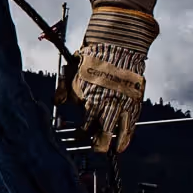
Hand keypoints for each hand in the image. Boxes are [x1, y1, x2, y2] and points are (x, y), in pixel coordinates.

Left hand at [71, 8, 155, 153]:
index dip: (80, 135)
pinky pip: (132, 122)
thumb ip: (63, 89)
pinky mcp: (135, 99)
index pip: (84, 126)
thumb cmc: (92, 56)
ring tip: (110, 150)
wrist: (117, 42)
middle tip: (94, 149)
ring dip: (113, 143)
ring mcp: (122, 102)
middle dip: (97, 144)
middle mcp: (106, 103)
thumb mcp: (71, 71)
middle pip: (101, 133)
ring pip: (118, 130)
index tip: (77, 138)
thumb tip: (57, 103)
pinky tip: (123, 144)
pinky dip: (127, 135)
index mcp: (89, 98)